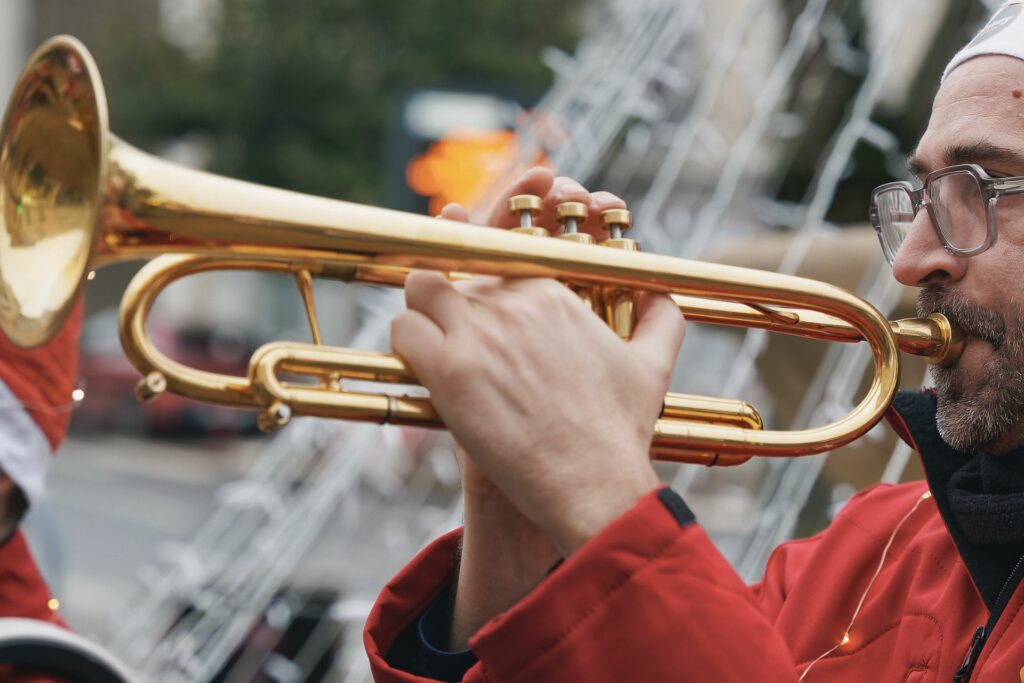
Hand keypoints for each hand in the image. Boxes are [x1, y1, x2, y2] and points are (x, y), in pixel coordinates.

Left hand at [393, 168, 684, 557]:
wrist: (594, 483)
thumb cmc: (619, 431)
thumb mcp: (653, 365)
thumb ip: (661, 317)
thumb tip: (662, 293)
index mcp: (553, 291)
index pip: (497, 255)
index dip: (482, 267)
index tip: (477, 295)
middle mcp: (513, 301)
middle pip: (456, 268)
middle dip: (449, 291)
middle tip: (451, 324)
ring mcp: (479, 332)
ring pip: (421, 286)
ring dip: (420, 307)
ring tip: (429, 335)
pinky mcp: (450, 370)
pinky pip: (404, 328)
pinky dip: (405, 340)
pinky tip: (420, 362)